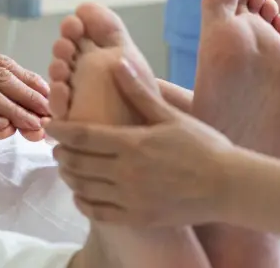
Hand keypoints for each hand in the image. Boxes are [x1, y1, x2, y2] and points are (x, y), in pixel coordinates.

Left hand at [46, 57, 233, 226]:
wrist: (229, 186)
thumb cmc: (203, 146)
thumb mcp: (171, 115)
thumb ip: (139, 92)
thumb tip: (118, 61)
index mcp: (132, 143)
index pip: (82, 135)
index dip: (60, 130)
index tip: (51, 126)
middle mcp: (127, 173)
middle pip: (77, 163)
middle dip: (61, 153)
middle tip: (57, 147)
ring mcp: (131, 199)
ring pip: (84, 188)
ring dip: (69, 177)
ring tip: (67, 168)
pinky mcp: (138, 218)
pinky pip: (98, 213)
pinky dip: (83, 202)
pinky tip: (82, 194)